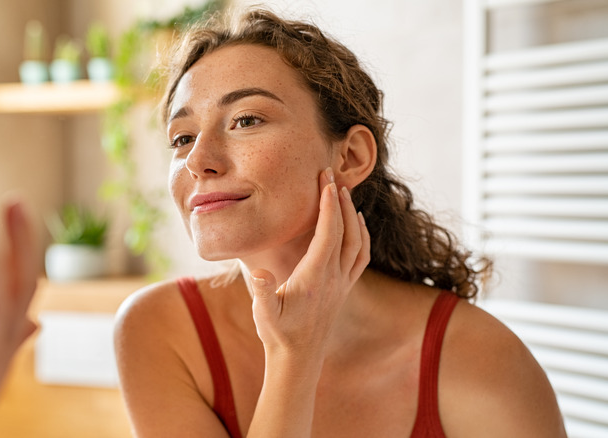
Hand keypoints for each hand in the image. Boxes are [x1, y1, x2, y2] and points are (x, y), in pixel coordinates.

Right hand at [249, 167, 369, 357]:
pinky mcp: (344, 289)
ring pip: (358, 242)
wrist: (298, 359)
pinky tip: (357, 225)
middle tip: (331, 175)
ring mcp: (342, 283)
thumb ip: (263, 292)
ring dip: (353, 215)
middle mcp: (334, 277)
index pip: (328, 233)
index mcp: (316, 277)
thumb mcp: (264, 314)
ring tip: (343, 193)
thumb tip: (260, 273)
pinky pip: (361, 256)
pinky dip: (362, 235)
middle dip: (339, 200)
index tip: (324, 180)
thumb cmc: (278, 334)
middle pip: (346, 231)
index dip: (328, 204)